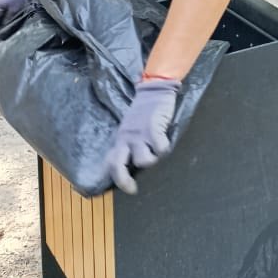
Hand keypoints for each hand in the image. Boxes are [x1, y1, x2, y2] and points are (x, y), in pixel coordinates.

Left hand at [105, 79, 180, 193]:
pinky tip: (166, 140)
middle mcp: (127, 138)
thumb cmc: (145, 110)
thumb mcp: (132, 128)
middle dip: (123, 180)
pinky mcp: (153, 128)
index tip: (128, 188)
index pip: (111, 162)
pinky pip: (160, 148)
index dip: (116, 178)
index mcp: (121, 139)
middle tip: (133, 188)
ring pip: (143, 160)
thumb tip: (135, 164)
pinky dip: (165, 147)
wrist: (154, 89)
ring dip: (153, 159)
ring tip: (158, 151)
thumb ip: (131, 143)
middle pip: (117, 165)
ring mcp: (139, 134)